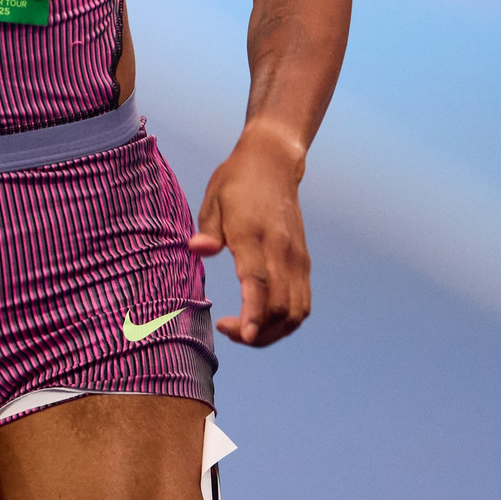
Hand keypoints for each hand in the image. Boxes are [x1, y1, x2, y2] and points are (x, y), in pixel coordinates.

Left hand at [191, 133, 311, 347]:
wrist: (273, 163)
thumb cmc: (236, 182)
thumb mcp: (213, 198)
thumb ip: (208, 229)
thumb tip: (197, 250)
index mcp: (254, 235)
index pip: (258, 282)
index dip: (253, 313)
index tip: (245, 336)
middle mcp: (281, 251)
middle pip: (279, 307)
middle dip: (257, 332)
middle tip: (228, 329)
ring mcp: (297, 259)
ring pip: (295, 312)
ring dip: (272, 332)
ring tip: (245, 330)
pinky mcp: (303, 263)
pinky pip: (301, 304)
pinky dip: (285, 322)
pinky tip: (263, 321)